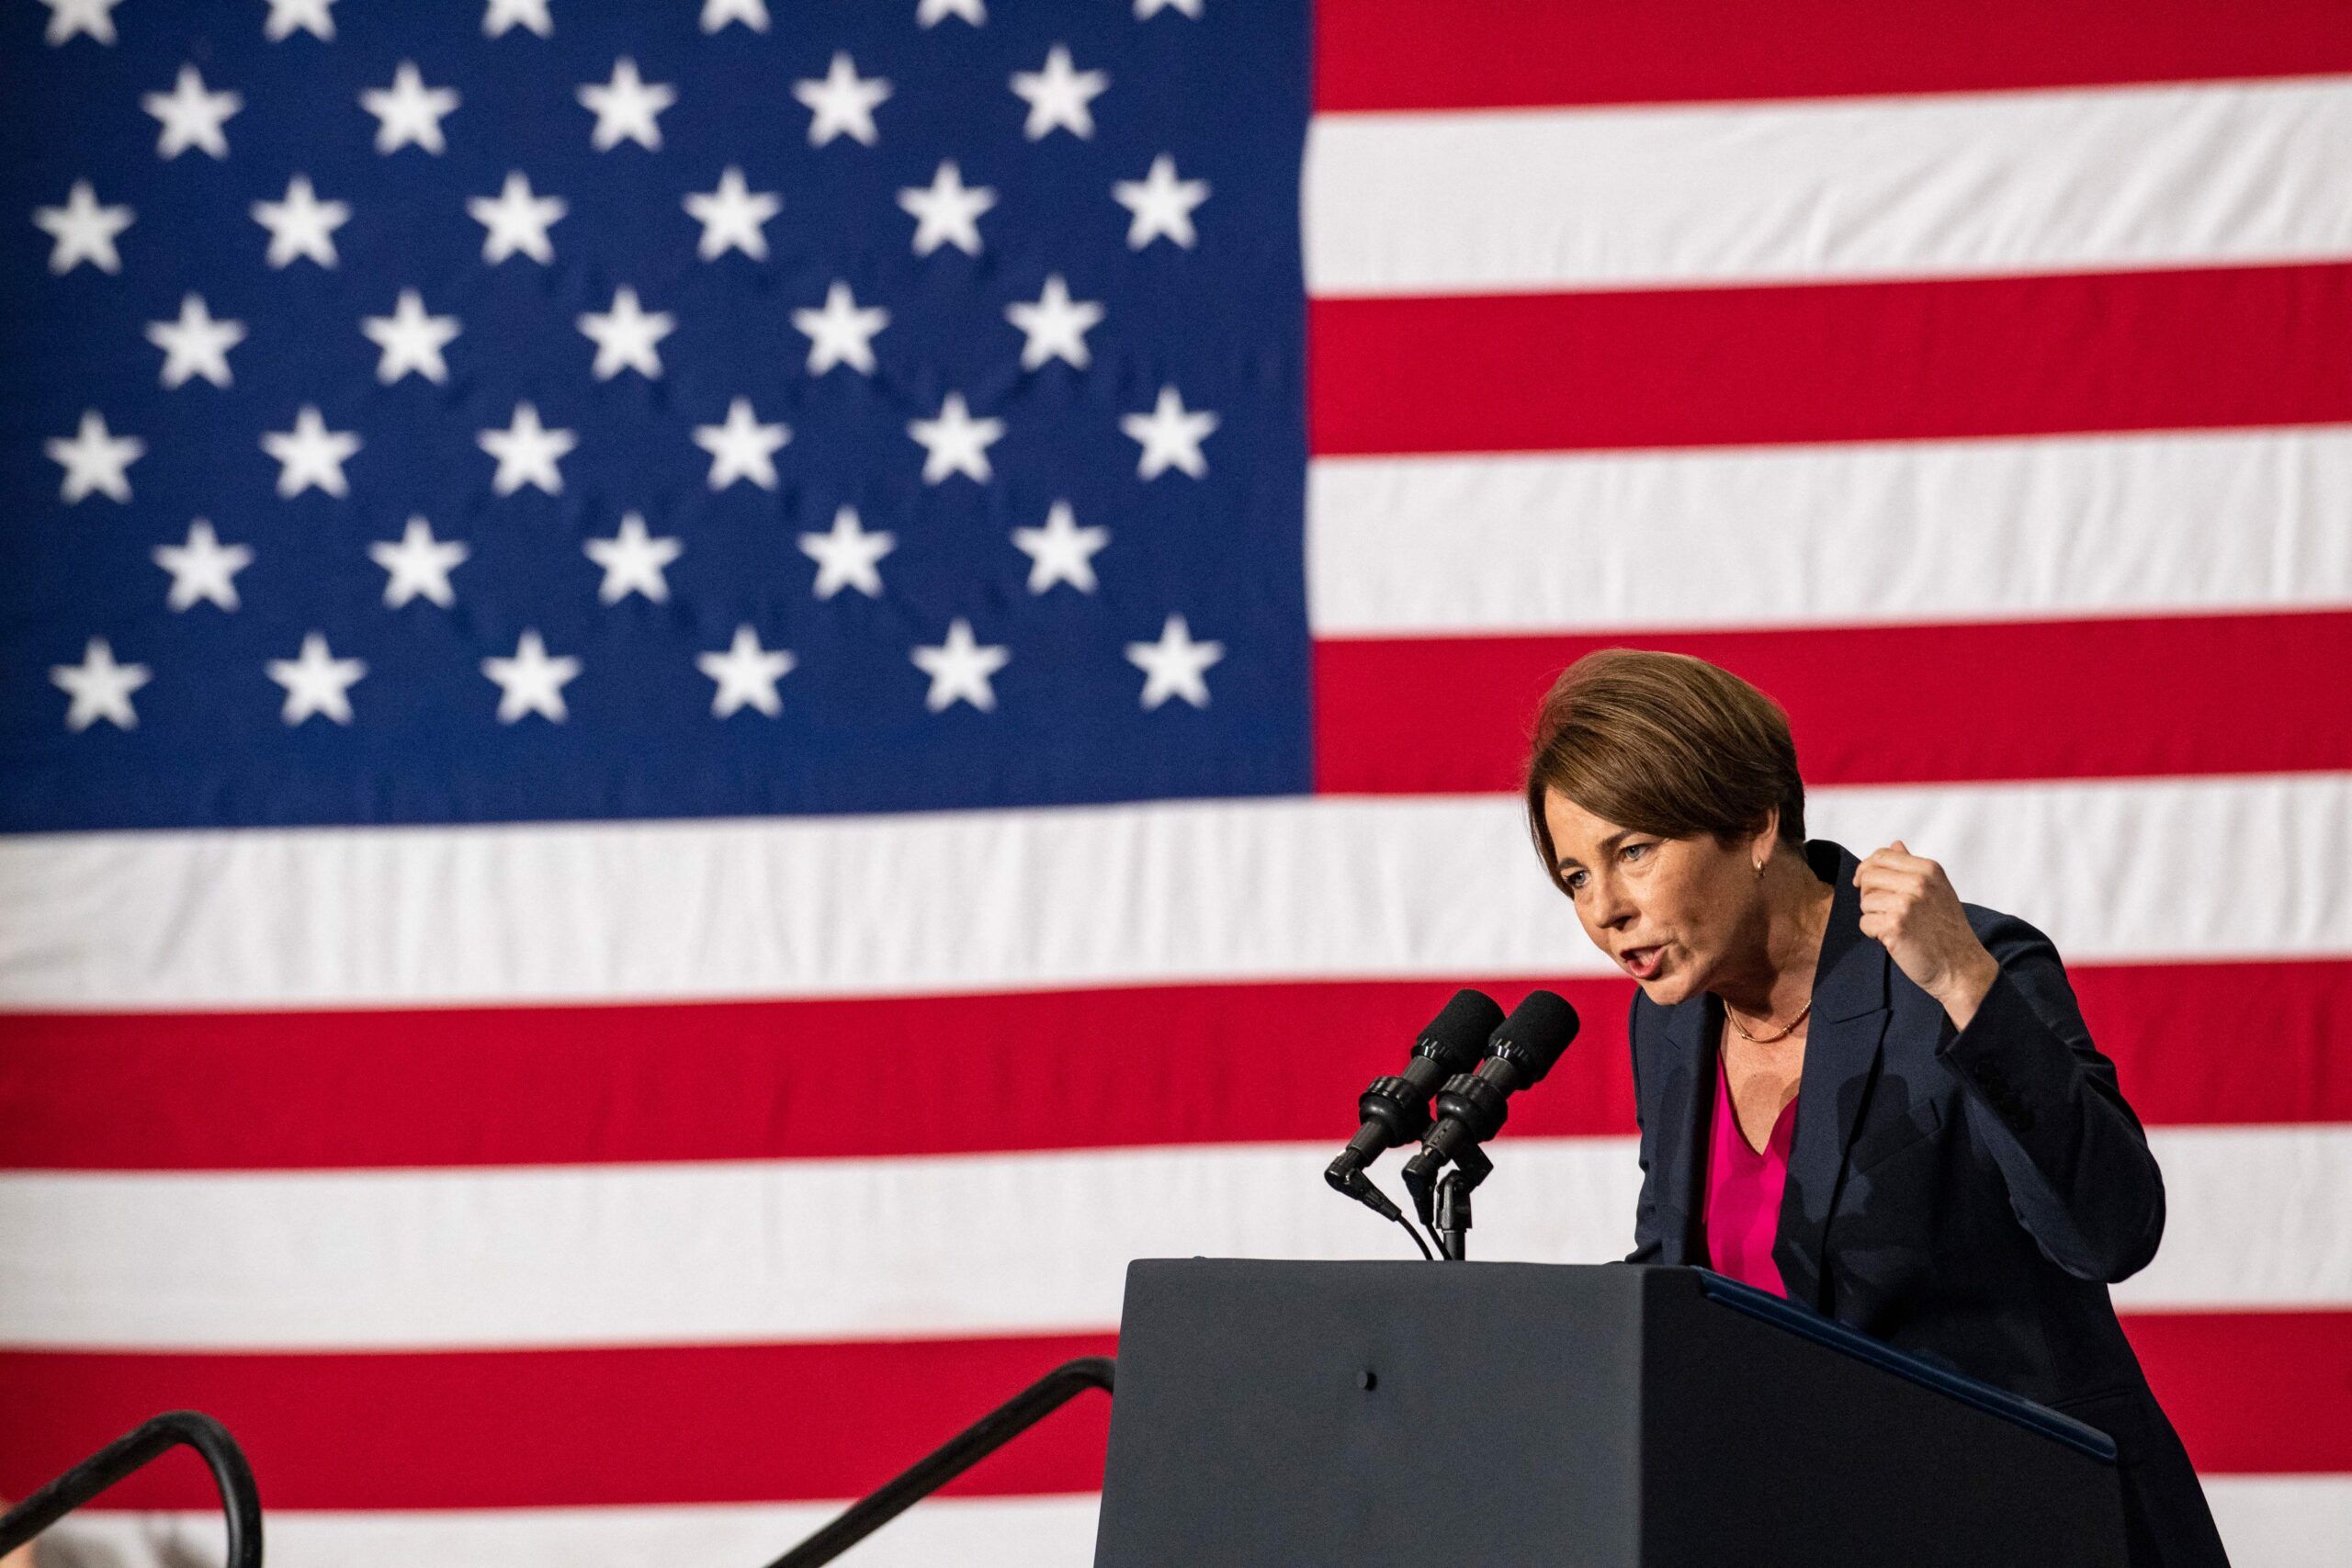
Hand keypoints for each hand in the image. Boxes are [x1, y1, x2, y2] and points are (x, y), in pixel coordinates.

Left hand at [1854, 841, 2000, 1026]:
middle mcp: (1918, 882)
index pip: (1881, 856)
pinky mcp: (1895, 926)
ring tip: (1895, 927)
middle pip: (1868, 876)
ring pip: (1865, 901)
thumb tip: (1895, 844)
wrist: (1961, 967)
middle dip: (1869, 895)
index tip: (1865, 883)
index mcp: (1928, 869)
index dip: (1867, 869)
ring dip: (1873, 917)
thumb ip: (1913, 866)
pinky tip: (1893, 939)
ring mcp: (1907, 904)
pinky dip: (1874, 934)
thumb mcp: (1937, 890)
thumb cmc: (1947, 930)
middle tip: (1885, 912)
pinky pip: (1865, 923)